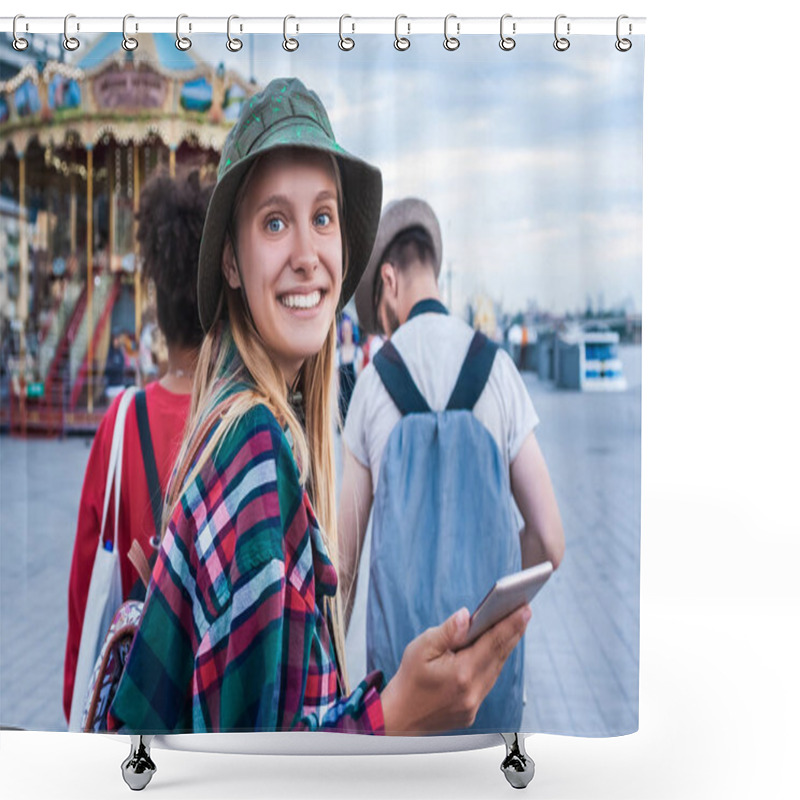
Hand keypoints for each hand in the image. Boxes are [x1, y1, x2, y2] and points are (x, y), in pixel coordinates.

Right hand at [380, 604, 530, 734]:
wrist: (398, 718)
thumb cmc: (408, 679)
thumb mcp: (420, 648)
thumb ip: (447, 631)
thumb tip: (466, 615)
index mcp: (461, 673)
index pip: (493, 643)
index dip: (511, 624)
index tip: (525, 609)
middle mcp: (472, 691)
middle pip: (499, 656)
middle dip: (514, 632)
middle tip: (526, 610)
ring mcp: (474, 704)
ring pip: (496, 670)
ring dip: (506, 647)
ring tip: (515, 626)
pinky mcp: (472, 711)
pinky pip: (488, 681)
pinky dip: (494, 663)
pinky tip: (497, 649)